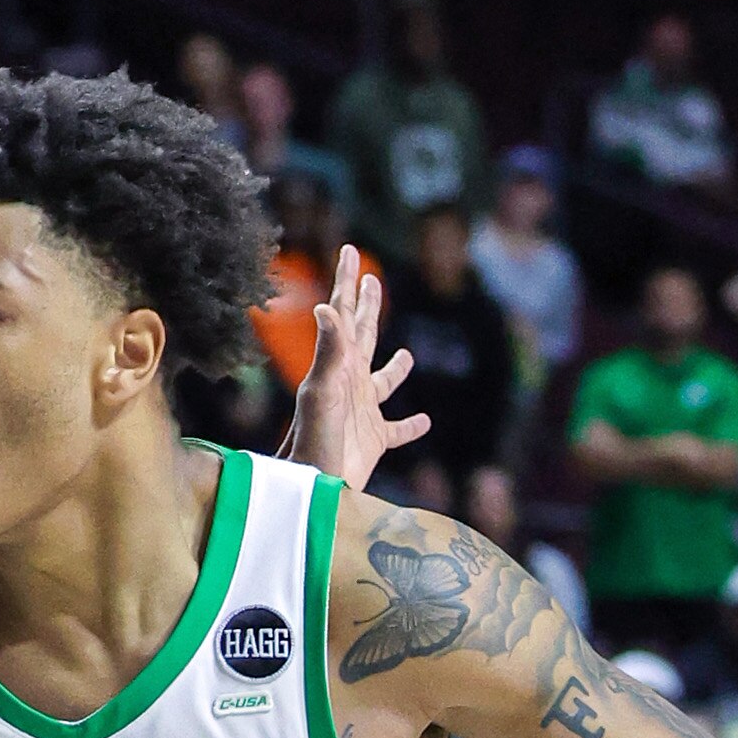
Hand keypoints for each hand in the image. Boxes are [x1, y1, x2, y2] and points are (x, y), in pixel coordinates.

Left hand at [286, 246, 431, 489]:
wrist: (312, 488)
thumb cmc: (315, 441)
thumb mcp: (322, 392)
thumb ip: (329, 351)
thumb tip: (326, 306)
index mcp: (338, 365)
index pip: (344, 313)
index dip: (347, 281)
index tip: (349, 249)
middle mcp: (350, 383)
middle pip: (364, 335)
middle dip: (368, 306)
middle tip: (372, 279)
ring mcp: (362, 411)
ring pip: (383, 382)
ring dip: (395, 367)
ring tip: (407, 356)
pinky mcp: (374, 441)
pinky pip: (398, 430)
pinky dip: (412, 426)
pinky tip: (425, 421)